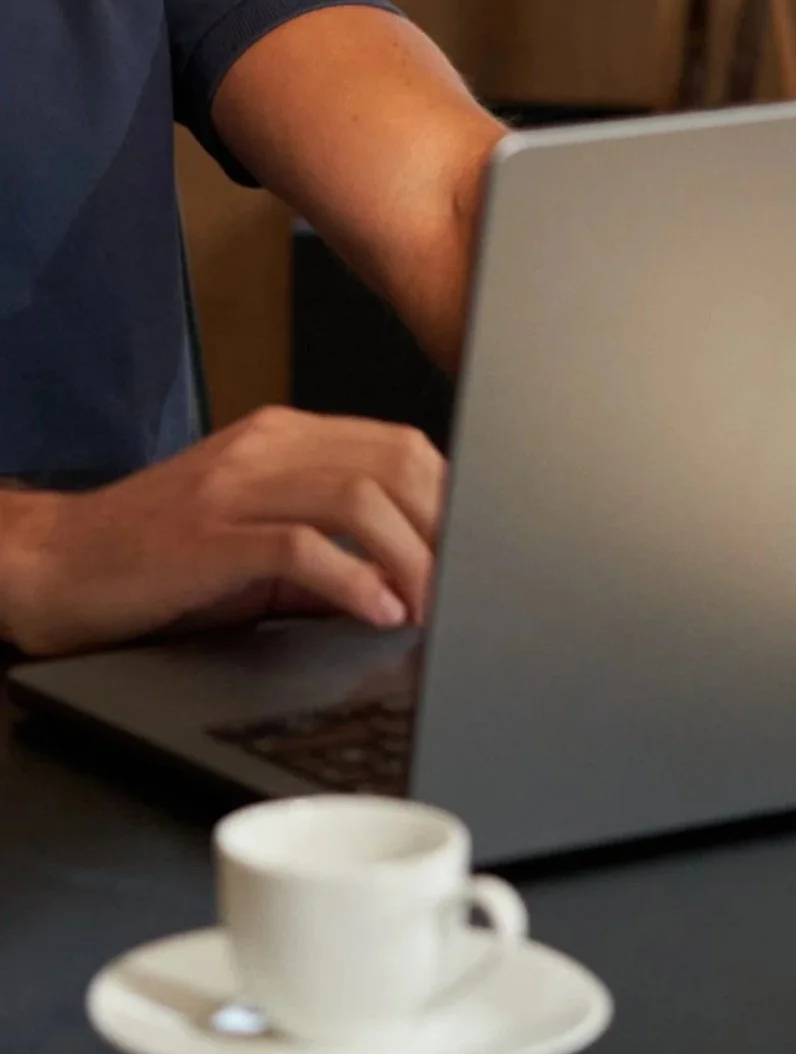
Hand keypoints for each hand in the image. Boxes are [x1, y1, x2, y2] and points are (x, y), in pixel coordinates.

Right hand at [0, 407, 445, 657]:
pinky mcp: (205, 534)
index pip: (400, 447)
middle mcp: (265, 448)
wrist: (55, 566)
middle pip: (395, 463)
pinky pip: (300, 545)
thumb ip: (335, 551)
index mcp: (285, 439)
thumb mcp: (261, 546)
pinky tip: (378, 613)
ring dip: (412, 559)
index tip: (481, 554)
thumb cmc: (161, 563)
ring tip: (432, 610)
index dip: (453, 499)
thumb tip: (420, 589)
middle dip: (445, 530)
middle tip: (468, 590)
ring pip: (359, 499)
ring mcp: (233, 485)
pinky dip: (353, 581)